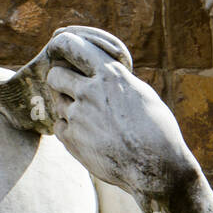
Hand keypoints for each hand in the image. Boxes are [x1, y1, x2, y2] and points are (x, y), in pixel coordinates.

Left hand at [45, 31, 198, 205]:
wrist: (156, 168)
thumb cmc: (157, 130)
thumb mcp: (140, 93)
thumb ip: (115, 81)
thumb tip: (99, 74)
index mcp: (110, 75)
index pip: (73, 46)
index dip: (62, 44)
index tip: (59, 46)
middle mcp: (89, 92)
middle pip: (55, 74)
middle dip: (61, 79)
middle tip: (71, 87)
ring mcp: (77, 116)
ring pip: (57, 101)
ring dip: (67, 105)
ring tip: (90, 117)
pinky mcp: (71, 139)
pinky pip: (59, 125)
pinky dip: (69, 128)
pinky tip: (88, 135)